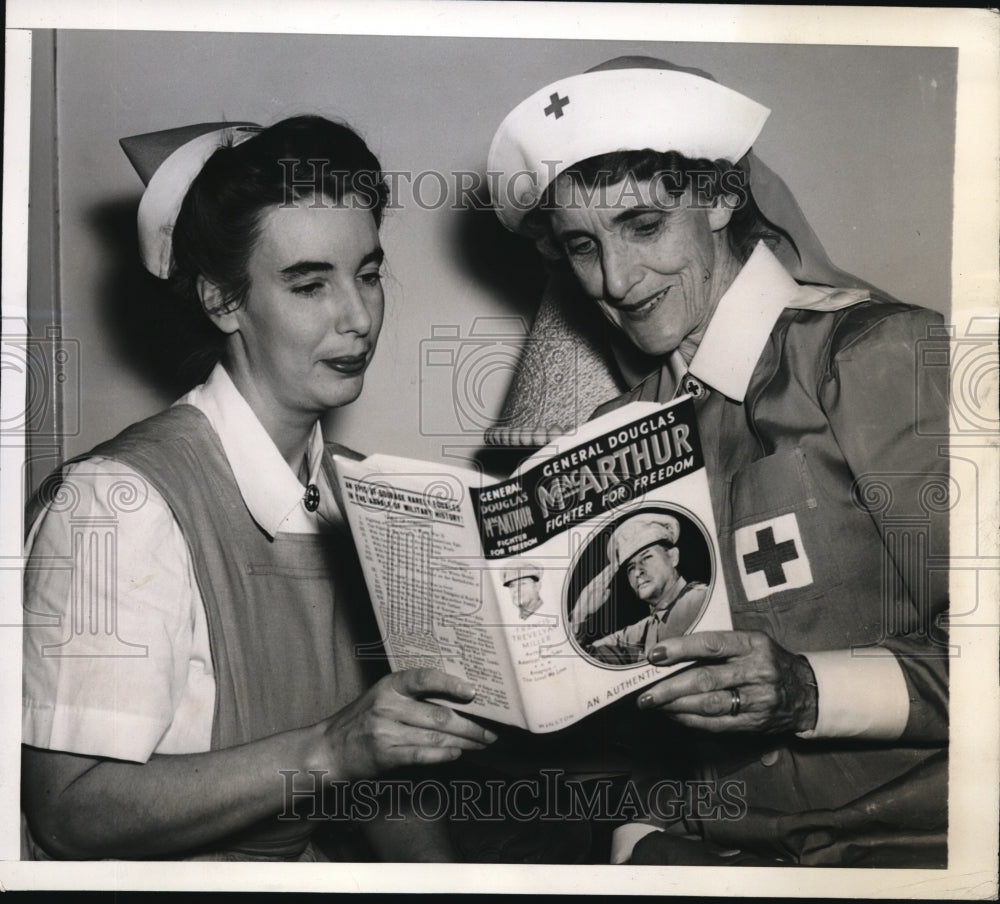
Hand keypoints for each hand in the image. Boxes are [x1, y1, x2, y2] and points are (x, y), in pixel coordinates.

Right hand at [318, 668, 496, 780]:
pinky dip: (443, 755)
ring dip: (463, 743)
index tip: (473, 691)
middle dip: (470, 726)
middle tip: (489, 732)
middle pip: (439, 715)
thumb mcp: (382, 697)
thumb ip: (412, 697)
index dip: (450, 683)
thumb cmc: (362, 720)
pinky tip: (456, 753)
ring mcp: (386, 731)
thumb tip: (457, 701)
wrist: (328, 749)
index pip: (424, 678)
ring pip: (435, 737)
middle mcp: (388, 705)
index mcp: (390, 685)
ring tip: (480, 744)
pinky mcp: (385, 754)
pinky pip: (422, 755)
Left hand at [637, 630, 817, 733]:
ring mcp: (758, 700)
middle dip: (670, 687)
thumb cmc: (767, 660)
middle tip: (646, 693)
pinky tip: (674, 715)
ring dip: (676, 706)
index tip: (656, 655)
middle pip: (706, 680)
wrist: (806, 691)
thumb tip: (672, 653)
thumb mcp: (751, 642)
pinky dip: (691, 720)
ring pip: (709, 705)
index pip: (711, 644)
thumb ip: (718, 646)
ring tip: (654, 704)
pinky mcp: (756, 723)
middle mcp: (758, 671)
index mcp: (753, 644)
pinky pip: (717, 724)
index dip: (680, 649)